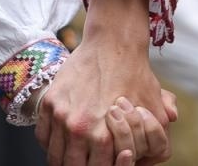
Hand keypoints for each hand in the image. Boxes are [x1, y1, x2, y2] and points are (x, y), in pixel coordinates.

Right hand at [37, 0, 176, 165]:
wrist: (113, 44)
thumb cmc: (135, 76)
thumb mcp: (152, 110)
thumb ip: (155, 139)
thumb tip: (151, 157)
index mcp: (104, 135)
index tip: (99, 164)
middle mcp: (78, 128)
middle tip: (83, 163)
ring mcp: (61, 115)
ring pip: (54, 156)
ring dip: (62, 159)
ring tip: (71, 156)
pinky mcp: (49, 102)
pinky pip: (42, 136)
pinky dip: (49, 142)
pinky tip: (60, 140)